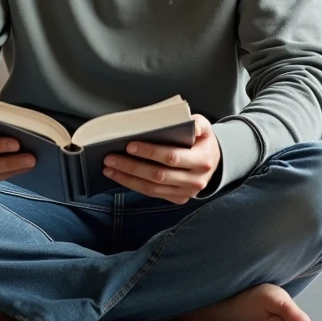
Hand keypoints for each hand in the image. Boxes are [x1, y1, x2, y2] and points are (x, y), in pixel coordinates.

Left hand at [103, 114, 219, 203]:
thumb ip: (197, 122)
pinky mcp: (177, 199)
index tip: (129, 145)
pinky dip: (133, 185)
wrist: (213, 162)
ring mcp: (186, 192)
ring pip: (152, 188)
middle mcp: (195, 180)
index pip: (172, 157)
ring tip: (108, 167)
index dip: (150, 152)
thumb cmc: (202, 141)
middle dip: (132, 166)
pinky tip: (119, 175)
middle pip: (158, 175)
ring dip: (127, 178)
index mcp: (202, 160)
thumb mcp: (205, 127)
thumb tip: (188, 122)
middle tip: (110, 157)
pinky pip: (152, 194)